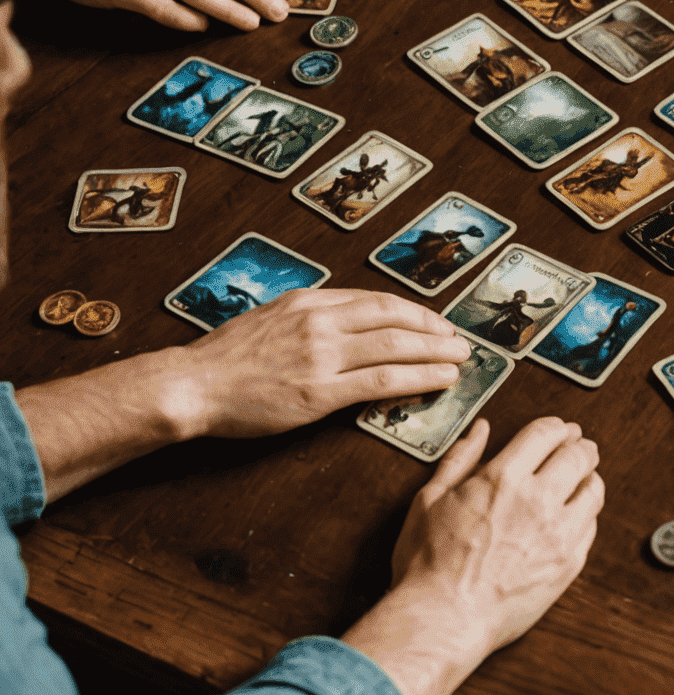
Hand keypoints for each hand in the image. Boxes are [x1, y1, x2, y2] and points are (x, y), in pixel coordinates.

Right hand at [172, 289, 469, 436]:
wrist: (192, 385)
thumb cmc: (226, 358)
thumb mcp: (272, 318)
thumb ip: (312, 318)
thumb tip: (349, 323)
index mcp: (311, 302)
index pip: (377, 301)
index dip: (414, 311)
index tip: (434, 321)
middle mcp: (321, 322)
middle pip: (395, 319)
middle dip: (434, 329)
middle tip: (459, 340)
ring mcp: (322, 356)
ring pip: (397, 348)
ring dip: (436, 353)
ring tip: (460, 359)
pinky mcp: (320, 393)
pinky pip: (382, 382)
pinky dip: (418, 379)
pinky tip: (439, 381)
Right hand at [387, 415, 602, 652]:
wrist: (444, 619)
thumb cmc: (429, 565)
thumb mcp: (430, 500)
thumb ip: (460, 460)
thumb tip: (480, 432)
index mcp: (503, 479)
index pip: (547, 433)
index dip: (557, 426)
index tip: (558, 429)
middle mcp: (537, 501)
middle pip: (579, 455)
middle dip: (580, 445)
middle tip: (578, 446)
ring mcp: (558, 533)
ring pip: (594, 489)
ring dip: (590, 476)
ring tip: (583, 477)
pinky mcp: (568, 563)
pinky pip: (591, 526)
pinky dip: (587, 513)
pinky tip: (576, 514)